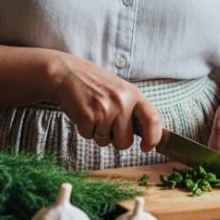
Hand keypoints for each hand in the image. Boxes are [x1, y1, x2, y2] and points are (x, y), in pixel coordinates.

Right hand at [48, 53, 162, 150]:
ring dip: (98, 133)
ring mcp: (104, 110)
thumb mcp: (121, 90)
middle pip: (126, 141)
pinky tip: (83, 113)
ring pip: (106, 142)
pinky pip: (89, 137)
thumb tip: (148, 134)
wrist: (66, 72)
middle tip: (107, 123)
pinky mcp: (86, 117)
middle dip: (117, 140)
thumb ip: (133, 109)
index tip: (147, 146)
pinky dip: (85, 130)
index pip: (153, 120)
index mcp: (133, 94)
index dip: (153, 138)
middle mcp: (121, 102)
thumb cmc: (95, 83)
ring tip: (93, 112)